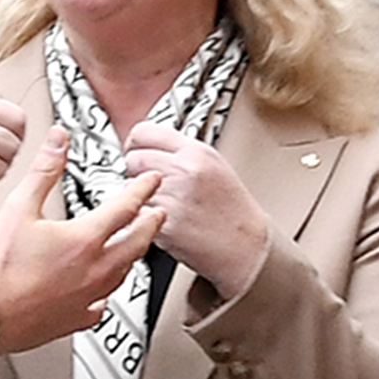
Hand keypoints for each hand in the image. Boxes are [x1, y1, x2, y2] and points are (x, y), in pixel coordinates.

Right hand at [0, 128, 163, 352]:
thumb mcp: (19, 208)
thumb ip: (44, 171)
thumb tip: (58, 142)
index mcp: (85, 239)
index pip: (126, 207)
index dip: (143, 190)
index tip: (152, 181)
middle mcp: (95, 269)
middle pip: (136, 243)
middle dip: (151, 225)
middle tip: (159, 214)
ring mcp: (89, 297)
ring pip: (125, 273)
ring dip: (134, 255)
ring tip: (137, 246)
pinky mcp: (76, 319)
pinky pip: (103, 305)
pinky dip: (108, 293)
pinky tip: (104, 293)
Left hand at [119, 121, 269, 298]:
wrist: (247, 247)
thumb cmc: (234, 212)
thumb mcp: (215, 166)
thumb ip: (182, 153)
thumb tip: (153, 147)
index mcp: (196, 152)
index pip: (144, 131)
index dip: (136, 143)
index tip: (136, 150)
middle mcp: (184, 170)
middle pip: (133, 158)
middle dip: (135, 171)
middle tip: (148, 182)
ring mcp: (173, 197)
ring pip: (131, 188)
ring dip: (139, 196)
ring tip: (162, 204)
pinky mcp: (164, 225)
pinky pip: (137, 214)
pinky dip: (142, 218)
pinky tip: (162, 221)